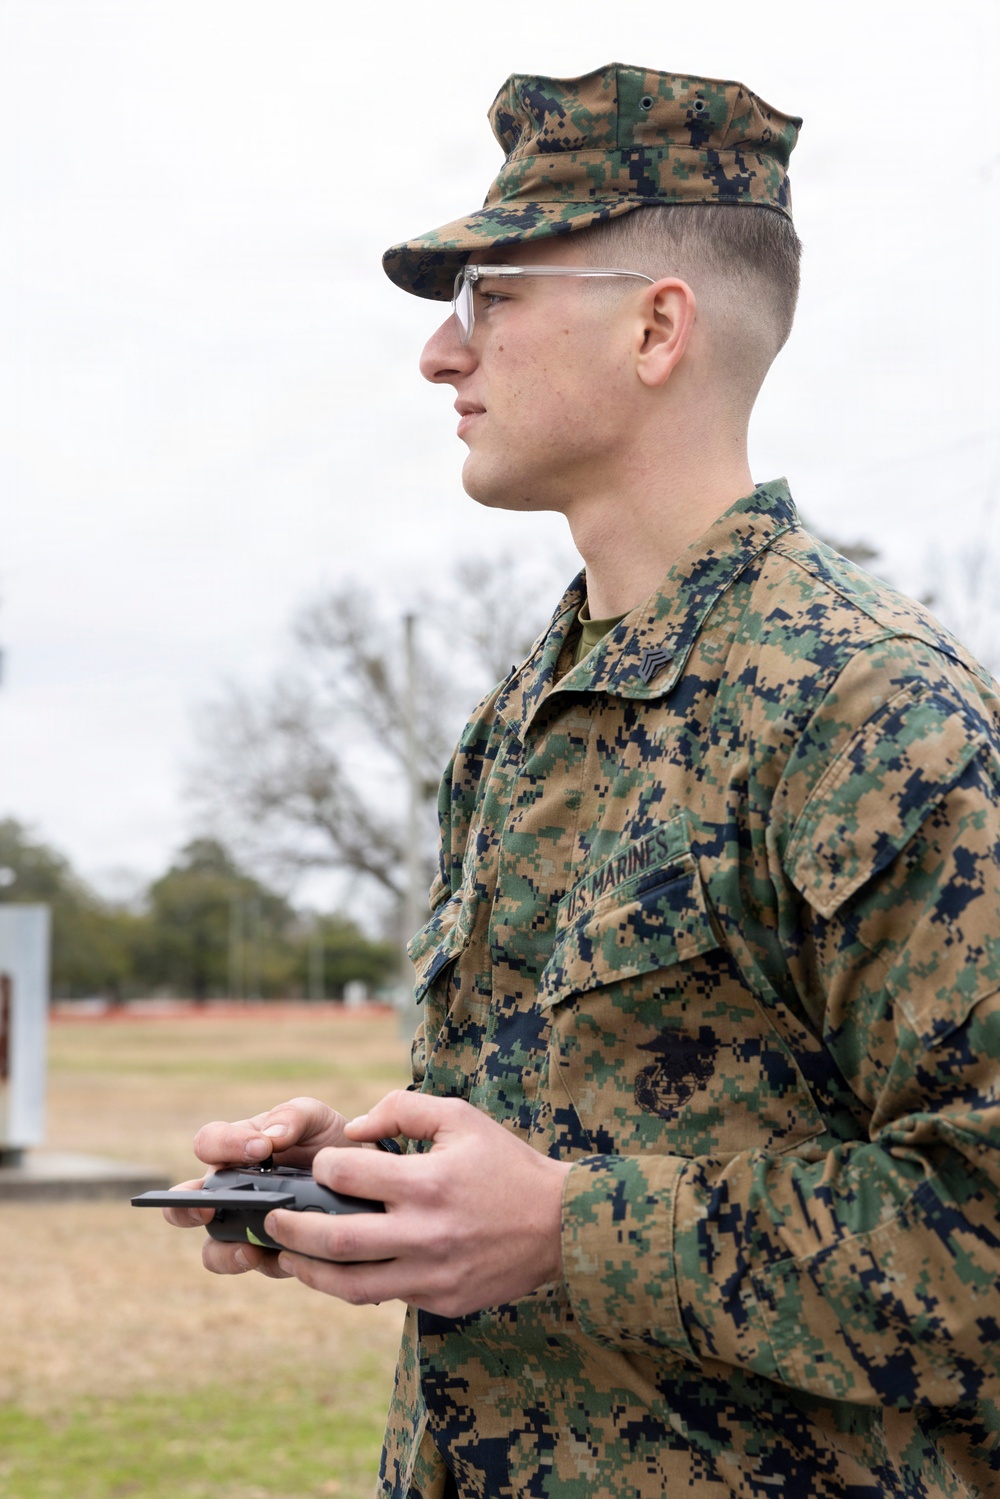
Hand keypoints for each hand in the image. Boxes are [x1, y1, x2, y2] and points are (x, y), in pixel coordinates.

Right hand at [160, 1096, 359, 1275]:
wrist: (368, 1175)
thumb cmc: (329, 1139)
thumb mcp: (315, 1117)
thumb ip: (291, 1117)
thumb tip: (271, 1138)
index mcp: (236, 1148)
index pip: (209, 1142)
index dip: (225, 1146)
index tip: (261, 1150)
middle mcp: (232, 1189)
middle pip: (185, 1203)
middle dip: (186, 1209)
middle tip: (208, 1210)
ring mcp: (247, 1225)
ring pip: (214, 1249)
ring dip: (224, 1252)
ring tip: (248, 1250)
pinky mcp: (272, 1252)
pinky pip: (258, 1266)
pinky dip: (269, 1263)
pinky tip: (289, 1255)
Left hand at [263, 1091, 571, 1317]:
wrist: (561, 1224)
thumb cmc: (505, 1164)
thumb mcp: (460, 1117)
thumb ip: (402, 1108)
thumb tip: (353, 1128)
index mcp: (428, 1182)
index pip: (348, 1175)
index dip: (324, 1166)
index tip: (320, 1165)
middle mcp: (426, 1233)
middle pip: (336, 1241)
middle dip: (292, 1230)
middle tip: (271, 1220)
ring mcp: (433, 1274)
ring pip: (351, 1285)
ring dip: (311, 1272)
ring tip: (290, 1258)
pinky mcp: (442, 1300)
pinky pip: (387, 1296)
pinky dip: (357, 1284)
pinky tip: (341, 1271)